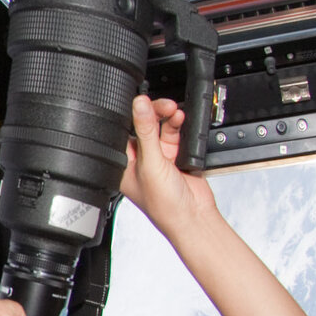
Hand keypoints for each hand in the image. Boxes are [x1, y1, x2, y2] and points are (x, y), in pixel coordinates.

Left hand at [119, 95, 217, 236]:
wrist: (193, 215)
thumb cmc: (163, 204)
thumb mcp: (151, 162)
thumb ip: (145, 131)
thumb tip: (139, 105)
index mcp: (122, 163)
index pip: (122, 131)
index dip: (131, 114)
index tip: (140, 99)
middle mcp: (138, 159)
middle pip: (142, 125)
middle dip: (153, 112)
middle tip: (163, 105)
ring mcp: (158, 157)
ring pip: (160, 127)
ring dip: (167, 117)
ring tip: (174, 111)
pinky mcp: (175, 155)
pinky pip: (175, 133)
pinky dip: (178, 125)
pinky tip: (180, 120)